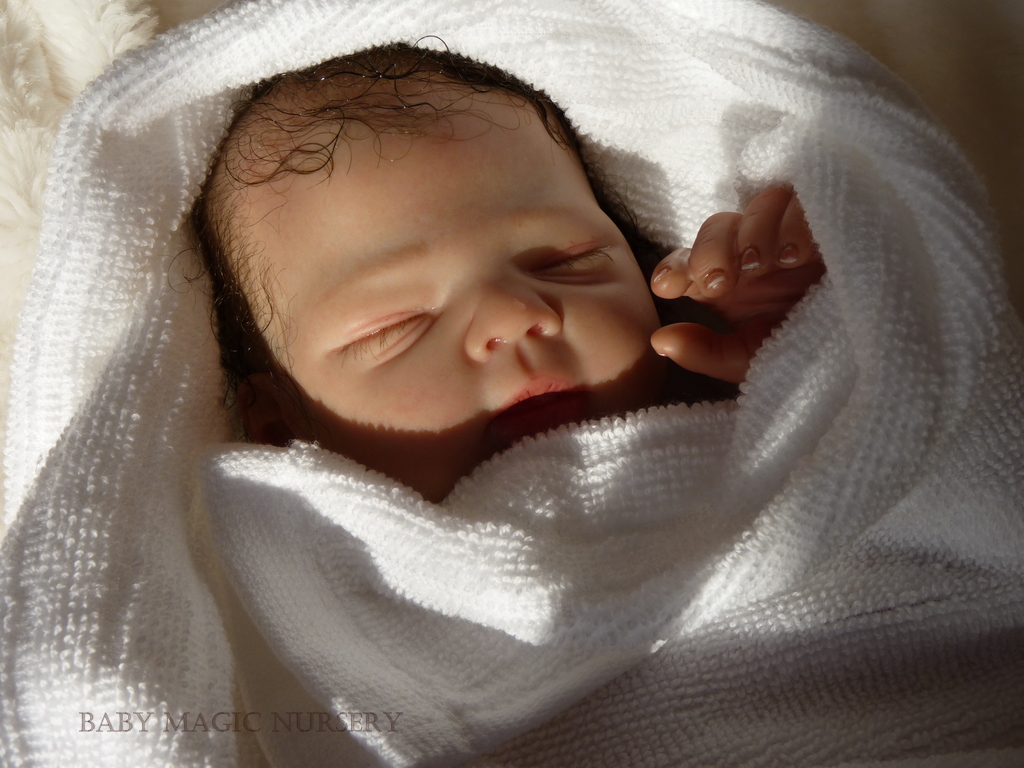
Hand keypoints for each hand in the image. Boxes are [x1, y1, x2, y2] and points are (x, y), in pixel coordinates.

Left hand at [650, 187, 823, 383]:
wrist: (876, 348)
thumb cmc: (812, 352)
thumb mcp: (754, 361)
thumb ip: (706, 353)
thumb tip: (659, 340)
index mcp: (732, 280)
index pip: (689, 261)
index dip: (674, 269)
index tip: (666, 288)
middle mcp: (757, 250)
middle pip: (717, 228)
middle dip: (710, 252)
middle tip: (718, 282)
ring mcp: (794, 230)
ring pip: (759, 206)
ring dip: (753, 236)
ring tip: (762, 268)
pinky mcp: (832, 217)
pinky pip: (804, 200)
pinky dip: (794, 224)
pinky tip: (796, 255)